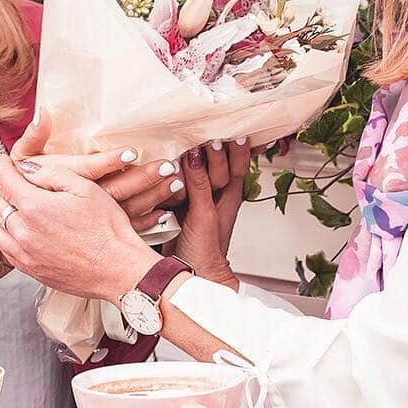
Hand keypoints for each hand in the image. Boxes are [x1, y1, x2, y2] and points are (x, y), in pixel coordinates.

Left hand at [0, 155, 157, 303]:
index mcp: (35, 207)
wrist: (118, 269)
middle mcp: (23, 231)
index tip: (3, 160)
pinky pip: (4, 248)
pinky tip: (0, 227)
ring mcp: (25, 253)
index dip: (3, 167)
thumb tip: (27, 168)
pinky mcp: (30, 269)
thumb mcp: (84, 188)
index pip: (8, 180)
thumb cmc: (107, 228)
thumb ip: (52, 173)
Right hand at [12, 110, 186, 232]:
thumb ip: (34, 138)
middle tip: (169, 166)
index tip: (131, 151)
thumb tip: (42, 112)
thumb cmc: (21, 191)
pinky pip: (127, 228)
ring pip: (127, 208)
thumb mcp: (23, 161)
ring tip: (176, 180)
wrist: (18, 233)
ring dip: (152, 195)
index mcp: (64, 181)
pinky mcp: (98, 234)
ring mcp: (91, 222)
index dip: (108, 161)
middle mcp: (79, 205)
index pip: (89, 170)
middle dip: (143, 178)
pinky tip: (166, 213)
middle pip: (116, 190)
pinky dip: (148, 221)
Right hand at [167, 140, 248, 289]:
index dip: (235, 146)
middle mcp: (215, 191)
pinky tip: (169, 164)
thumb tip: (196, 154)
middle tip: (204, 139)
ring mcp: (196, 195)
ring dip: (193, 158)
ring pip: (196, 167)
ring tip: (187, 146)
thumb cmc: (204, 252)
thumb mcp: (204, 216)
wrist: (189, 274)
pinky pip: (178, 179)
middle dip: (212, 149)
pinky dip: (175, 171)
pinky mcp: (178, 200)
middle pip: (216, 161)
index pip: (238, 161)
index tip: (225, 133)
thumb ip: (201, 185)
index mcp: (230, 193)